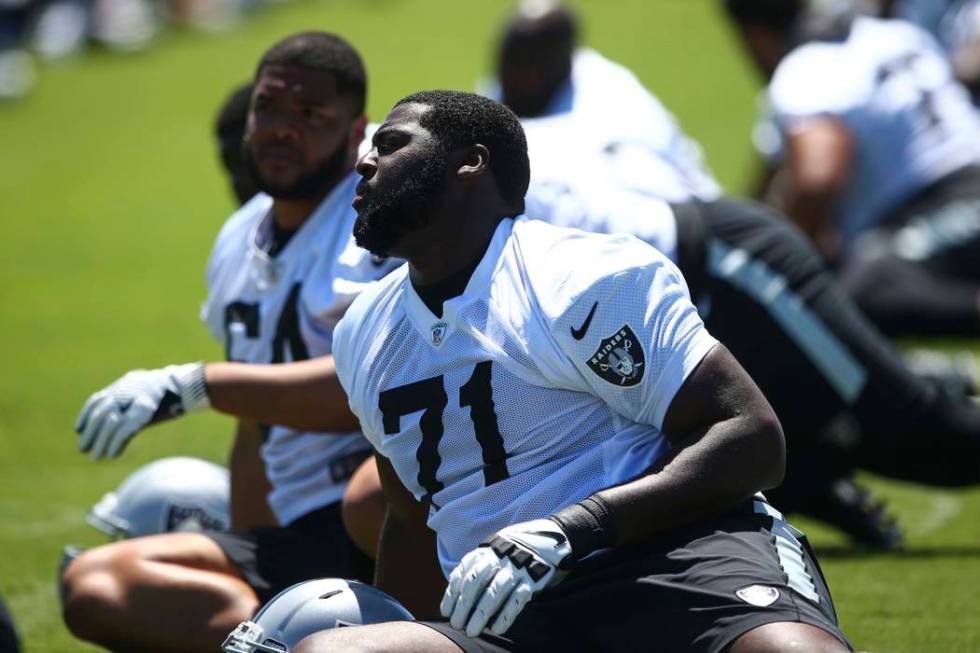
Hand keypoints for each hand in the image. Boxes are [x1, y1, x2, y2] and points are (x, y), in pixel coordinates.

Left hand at [76, 363, 209, 459]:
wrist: (189, 386)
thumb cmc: (171, 391)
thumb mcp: (147, 392)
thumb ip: (132, 400)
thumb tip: (118, 415)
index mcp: (125, 384)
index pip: (96, 400)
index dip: (86, 416)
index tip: (78, 430)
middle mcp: (126, 391)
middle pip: (101, 414)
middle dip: (91, 433)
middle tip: (83, 449)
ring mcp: (135, 400)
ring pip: (111, 424)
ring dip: (102, 443)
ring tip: (97, 457)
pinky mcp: (144, 412)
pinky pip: (124, 430)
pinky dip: (116, 443)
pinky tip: (112, 454)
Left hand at [440, 519, 573, 636]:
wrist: (554, 535)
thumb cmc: (517, 547)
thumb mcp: (496, 547)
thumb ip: (479, 564)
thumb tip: (457, 589)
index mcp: (487, 550)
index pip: (463, 573)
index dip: (452, 594)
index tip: (446, 612)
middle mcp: (499, 557)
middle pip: (475, 584)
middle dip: (463, 607)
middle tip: (457, 626)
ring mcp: (517, 567)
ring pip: (494, 593)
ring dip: (480, 615)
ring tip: (472, 631)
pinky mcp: (534, 578)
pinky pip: (517, 599)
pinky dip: (505, 615)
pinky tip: (497, 629)